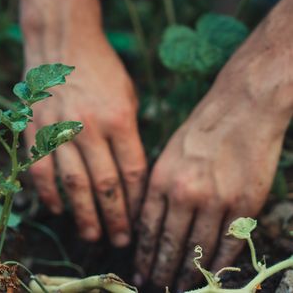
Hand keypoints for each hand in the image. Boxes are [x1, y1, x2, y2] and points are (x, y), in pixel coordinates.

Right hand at [24, 33, 145, 246]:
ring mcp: (60, 129)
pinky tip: (59, 210)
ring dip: (84, 215)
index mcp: (120, 119)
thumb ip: (130, 133)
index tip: (140, 218)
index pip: (132, 171)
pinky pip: (42, 170)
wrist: (64, 43)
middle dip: (116, 217)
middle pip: (106, 185)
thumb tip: (131, 170)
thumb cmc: (103, 70)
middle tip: (121, 241)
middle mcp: (90, 128)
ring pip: (74, 184)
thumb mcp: (128, 96)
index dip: (137, 200)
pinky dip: (50, 194)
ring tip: (93, 235)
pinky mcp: (37, 129)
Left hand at [134, 0, 292, 289]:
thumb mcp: (168, 153)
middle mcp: (184, 193)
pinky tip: (211, 275)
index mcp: (161, 178)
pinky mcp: (244, 204)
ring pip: (198, 250)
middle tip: (154, 285)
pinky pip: (229, 244)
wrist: (241, 107)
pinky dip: (219, 263)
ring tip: (179, 287)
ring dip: (187, 273)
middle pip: (169, 243)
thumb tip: (150, 220)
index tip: (139, 269)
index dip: (143, 253)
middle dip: (160, 269)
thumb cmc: (201, 128)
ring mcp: (215, 200)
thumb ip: (159, 187)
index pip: (147, 227)